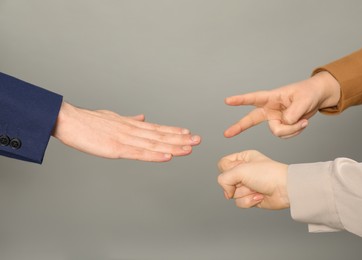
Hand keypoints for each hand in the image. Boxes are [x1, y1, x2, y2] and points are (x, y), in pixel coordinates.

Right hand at [52, 102, 200, 161]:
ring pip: (153, 143)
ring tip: (189, 147)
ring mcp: (124, 139)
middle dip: (180, 138)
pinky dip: (155, 155)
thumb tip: (143, 117)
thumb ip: (129, 119)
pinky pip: (139, 153)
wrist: (68, 120)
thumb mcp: (112, 118)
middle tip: (198, 140)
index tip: (187, 133)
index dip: (173, 131)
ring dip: (173, 146)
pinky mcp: (115, 148)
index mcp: (130, 124)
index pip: (156, 128)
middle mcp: (131, 130)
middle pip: (159, 135)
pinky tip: (168, 156)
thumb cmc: (87, 121)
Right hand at [217, 150, 288, 209]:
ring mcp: (247, 185)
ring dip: (244, 193)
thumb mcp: (241, 170)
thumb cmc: (268, 174)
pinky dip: (249, 201)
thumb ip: (224, 178)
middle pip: (226, 180)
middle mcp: (244, 171)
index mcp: (243, 158)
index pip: (222, 164)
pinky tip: (259, 196)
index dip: (227, 170)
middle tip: (248, 180)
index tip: (238, 170)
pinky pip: (240, 202)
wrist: (285, 189)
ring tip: (256, 188)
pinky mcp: (251, 197)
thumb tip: (226, 192)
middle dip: (236, 183)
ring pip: (232, 193)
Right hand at [224, 71, 339, 137]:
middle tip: (227, 133)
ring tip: (303, 120)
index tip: (227, 101)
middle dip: (239, 127)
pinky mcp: (281, 125)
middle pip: (251, 119)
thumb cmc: (309, 93)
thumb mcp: (303, 100)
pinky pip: (285, 135)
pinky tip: (302, 123)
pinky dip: (295, 131)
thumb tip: (283, 123)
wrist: (317, 98)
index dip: (240, 100)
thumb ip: (293, 113)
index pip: (253, 98)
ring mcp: (274, 118)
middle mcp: (270, 109)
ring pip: (277, 131)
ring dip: (291, 129)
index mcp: (271, 97)